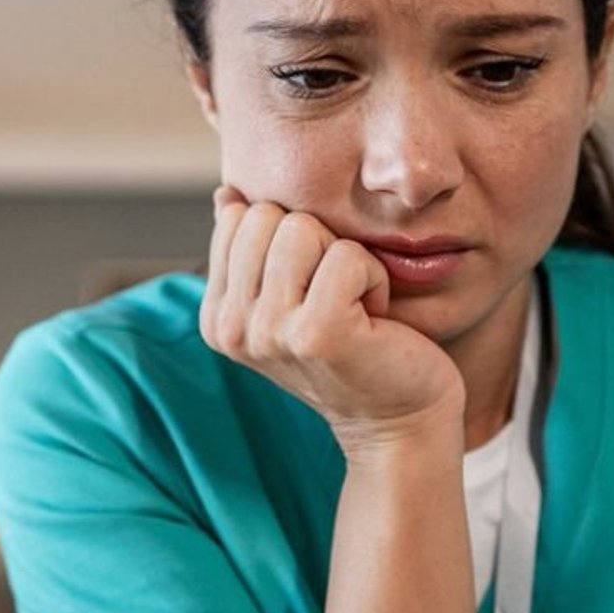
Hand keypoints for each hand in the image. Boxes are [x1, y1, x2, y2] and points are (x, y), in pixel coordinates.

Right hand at [200, 185, 465, 450]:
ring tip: (353, 304)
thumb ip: (253, 249)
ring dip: (345, 258)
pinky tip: (374, 318)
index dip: (289, 237)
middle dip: (316, 242)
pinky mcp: (316, 334)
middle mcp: (230, 328)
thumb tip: (225, 195)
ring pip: (302, 229)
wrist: (397, 417)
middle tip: (335, 295)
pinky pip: (346, 256)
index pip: (238, 218)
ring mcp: (268, 333)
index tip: (310, 287)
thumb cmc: (353, 348)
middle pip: (267, 216)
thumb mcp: (289, 296)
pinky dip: (374, 277)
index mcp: (216, 316)